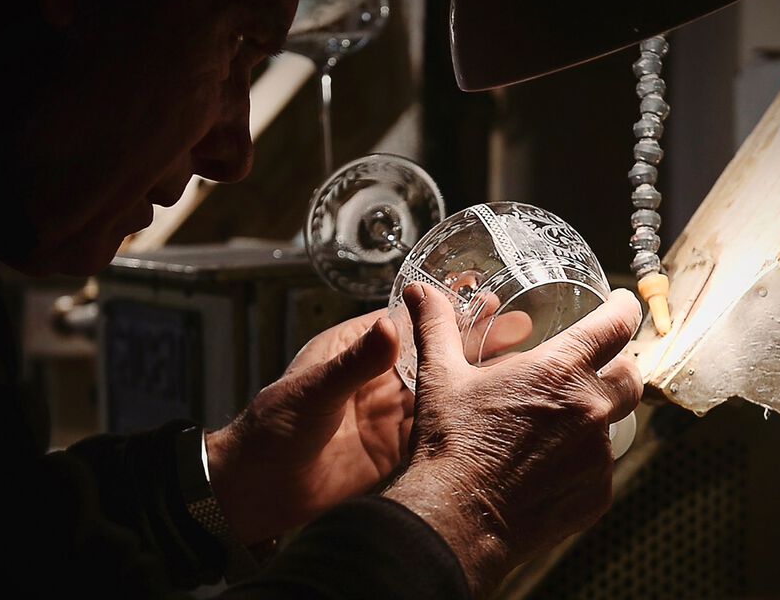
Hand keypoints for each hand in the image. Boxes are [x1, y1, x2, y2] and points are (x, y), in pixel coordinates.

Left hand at [205, 305, 533, 545]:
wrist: (255, 494)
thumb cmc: (269, 432)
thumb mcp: (310, 391)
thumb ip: (352, 364)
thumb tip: (390, 326)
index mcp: (357, 351)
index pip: (409, 319)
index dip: (444, 304)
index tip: (480, 285)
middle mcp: (381, 379)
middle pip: (438, 352)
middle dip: (478, 337)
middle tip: (523, 321)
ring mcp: (391, 416)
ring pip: (446, 391)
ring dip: (479, 377)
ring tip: (524, 363)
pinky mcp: (397, 451)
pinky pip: (439, 432)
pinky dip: (467, 421)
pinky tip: (500, 413)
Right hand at [385, 284, 643, 596]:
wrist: (456, 520)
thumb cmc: (450, 446)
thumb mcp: (440, 376)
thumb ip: (436, 326)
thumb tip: (418, 289)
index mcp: (560, 370)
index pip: (618, 325)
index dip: (625, 308)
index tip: (621, 304)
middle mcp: (590, 408)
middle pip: (632, 375)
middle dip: (619, 366)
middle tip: (593, 367)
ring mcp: (599, 454)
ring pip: (615, 423)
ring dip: (595, 417)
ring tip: (557, 424)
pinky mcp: (598, 492)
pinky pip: (601, 465)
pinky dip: (582, 460)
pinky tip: (548, 465)